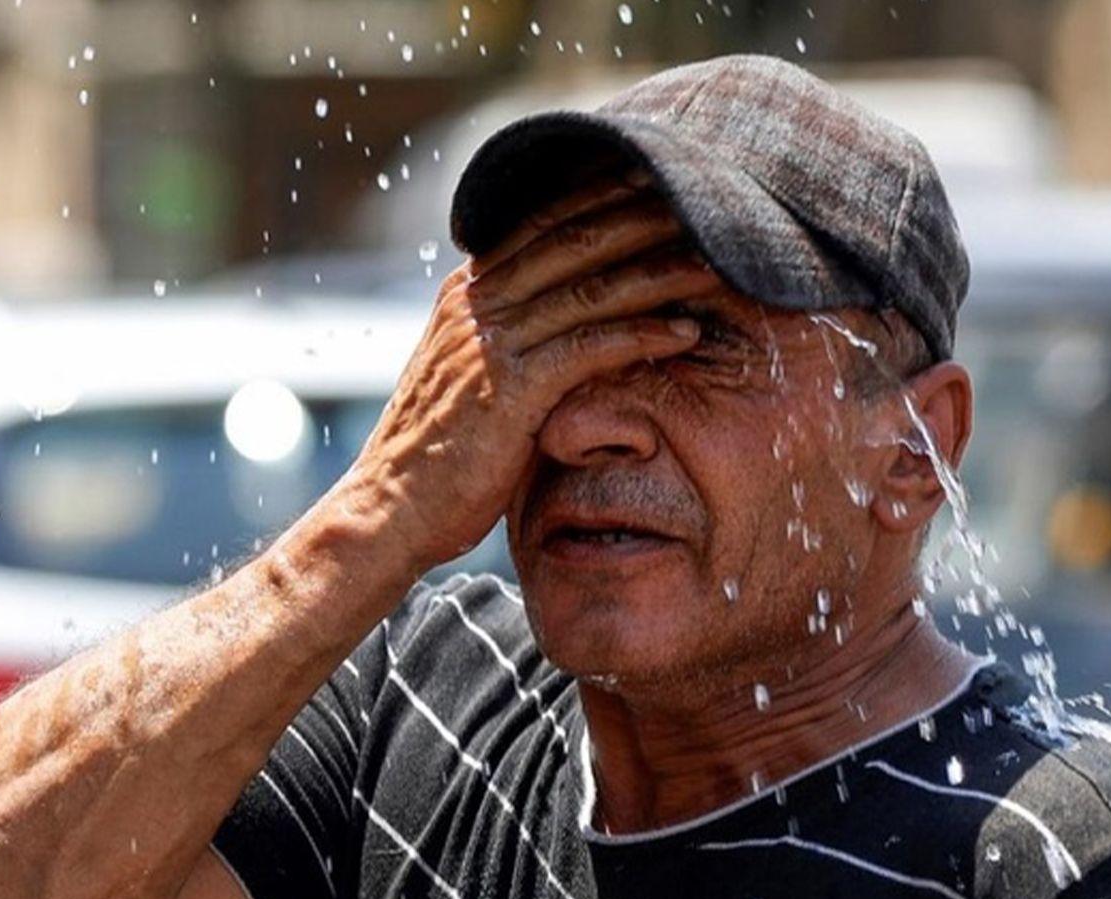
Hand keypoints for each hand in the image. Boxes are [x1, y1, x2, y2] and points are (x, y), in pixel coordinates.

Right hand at [346, 178, 716, 569]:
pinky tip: (688, 331)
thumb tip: (560, 318)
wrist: (391, 509)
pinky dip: (644, 334)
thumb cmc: (438, 453)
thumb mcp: (467, 377)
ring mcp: (491, 343)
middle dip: (643, 216)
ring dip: (660, 272)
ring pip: (591, 287)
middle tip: (706, 199)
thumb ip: (507, 338)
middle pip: (573, 240)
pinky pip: (591, 347)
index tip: (659, 178)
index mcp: (467, 292)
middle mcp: (476, 304)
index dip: (603, 197)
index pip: (542, 222)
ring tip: (719, 264)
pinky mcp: (510, 388)